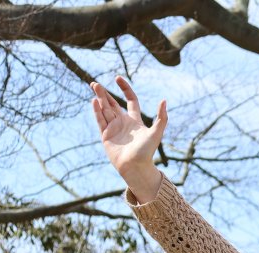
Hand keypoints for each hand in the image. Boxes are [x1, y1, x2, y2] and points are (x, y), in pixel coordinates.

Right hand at [89, 76, 166, 200]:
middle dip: (104, 93)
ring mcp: (113, 128)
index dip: (125, 89)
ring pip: (105, 110)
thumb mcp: (156, 132)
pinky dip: (97, 111)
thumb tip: (164, 100)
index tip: (118, 78)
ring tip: (94, 86)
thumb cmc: (147, 151)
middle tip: (96, 83)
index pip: (130, 100)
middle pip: (113, 104)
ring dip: (99, 98)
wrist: (136, 167)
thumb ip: (161, 117)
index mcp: (135, 120)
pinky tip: (94, 101)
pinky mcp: (106, 136)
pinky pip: (100, 120)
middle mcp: (123, 123)